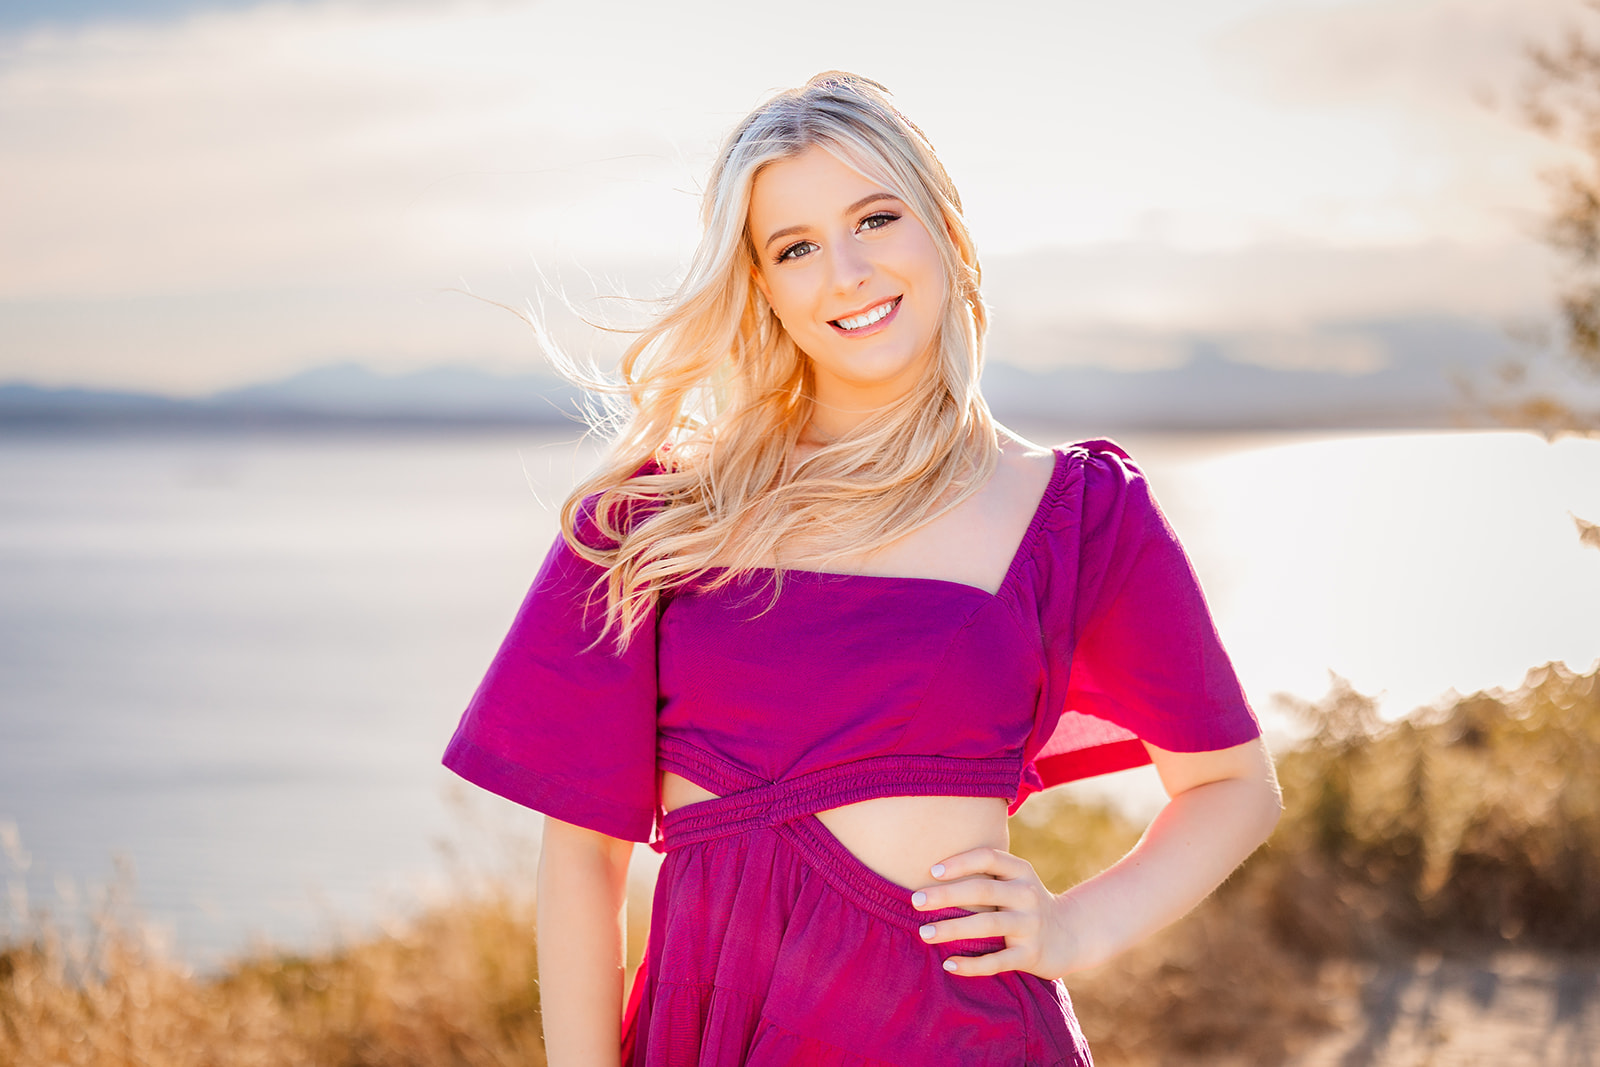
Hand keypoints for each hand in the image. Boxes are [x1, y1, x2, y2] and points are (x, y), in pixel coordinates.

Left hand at [909, 847, 1086, 978]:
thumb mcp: (1014, 880)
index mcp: (1021, 871)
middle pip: (982, 890)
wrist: (1068, 935)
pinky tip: (948, 964)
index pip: (988, 858)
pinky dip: (971, 965)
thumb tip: (929, 870)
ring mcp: (1030, 925)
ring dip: (952, 929)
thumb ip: (985, 873)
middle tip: (915, 901)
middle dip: (946, 895)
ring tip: (924, 933)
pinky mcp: (1030, 954)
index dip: (960, 862)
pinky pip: (997, 961)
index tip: (931, 871)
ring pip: (988, 925)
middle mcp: (1027, 895)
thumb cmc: (1025, 903)